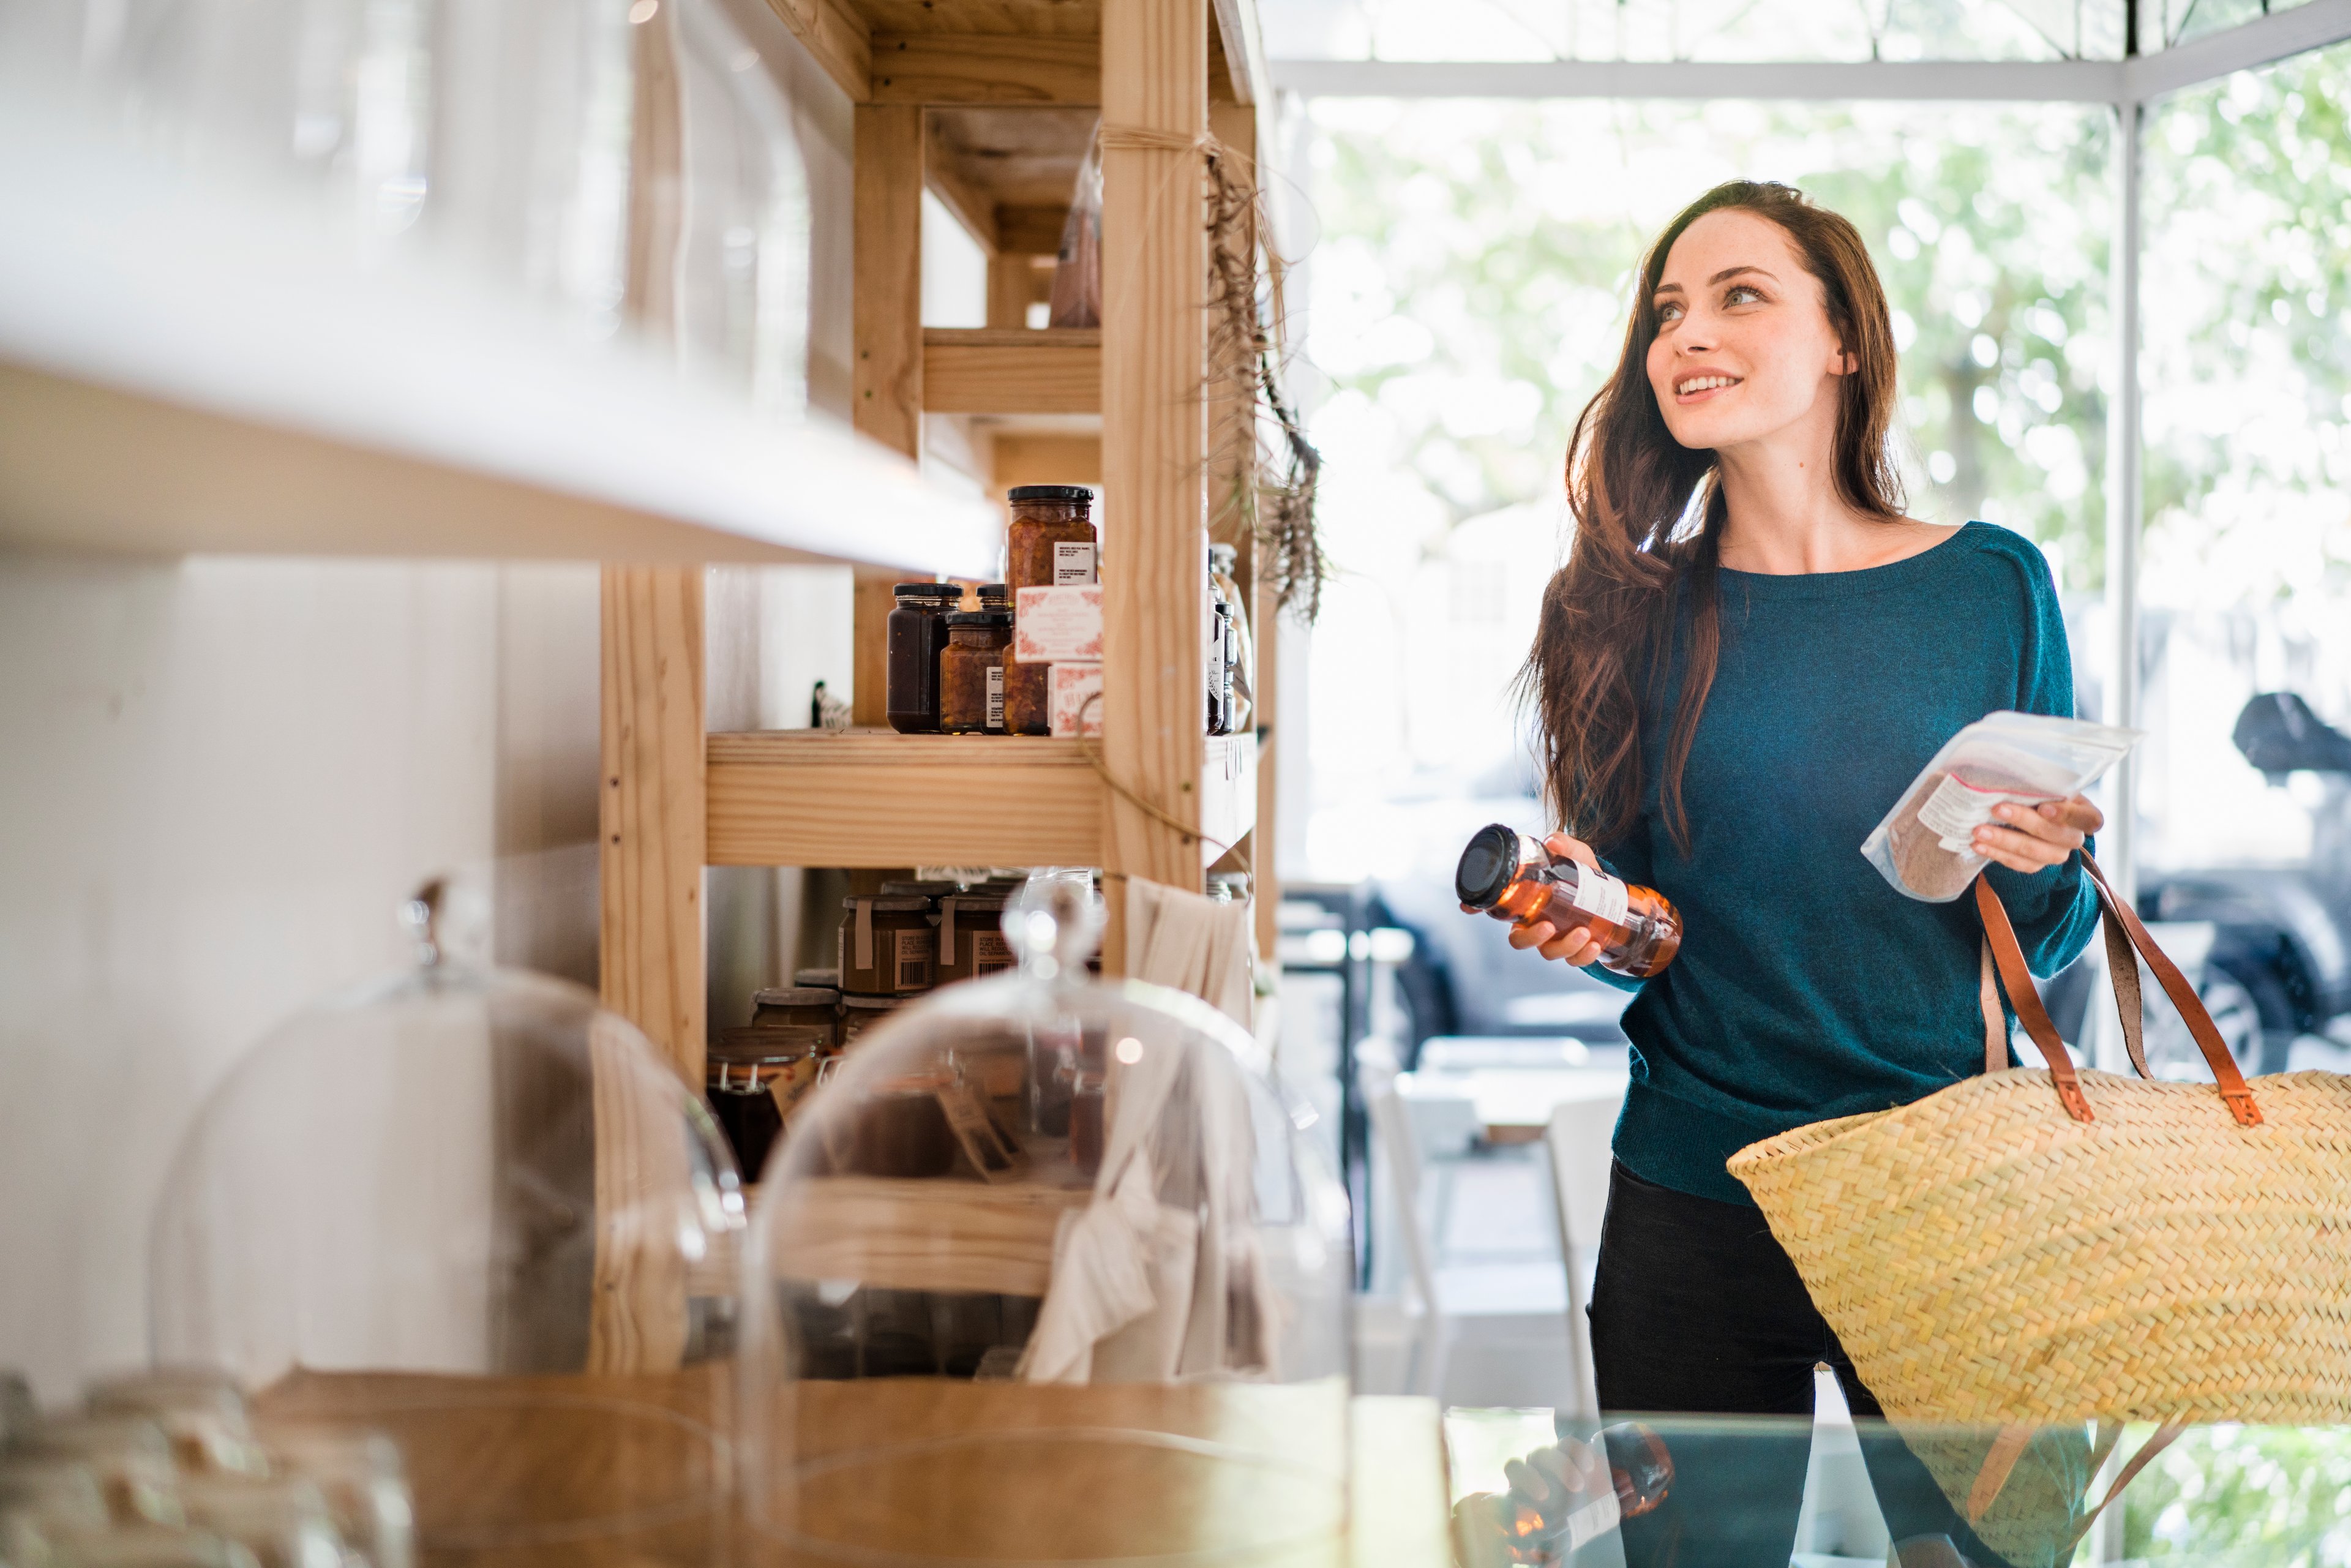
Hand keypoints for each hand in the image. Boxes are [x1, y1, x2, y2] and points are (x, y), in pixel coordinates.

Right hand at [1460, 832, 1607, 965]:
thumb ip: (1565, 845)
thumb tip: (1553, 842)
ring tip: (1585, 933)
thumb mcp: (1577, 855)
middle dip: (1531, 938)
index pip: (1496, 907)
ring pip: (1548, 953)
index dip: (1476, 908)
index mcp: (1526, 902)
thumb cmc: (1586, 874)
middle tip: (1548, 927)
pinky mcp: (1575, 950)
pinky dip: (1584, 956)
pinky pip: (1574, 960)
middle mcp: (1535, 924)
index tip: (1467, 907)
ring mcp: (1554, 940)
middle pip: (1519, 941)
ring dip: (1565, 947)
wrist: (1614, 893)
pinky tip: (1595, 945)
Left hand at [1972, 792, 2101, 873]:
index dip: (2068, 815)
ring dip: (2004, 840)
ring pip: (2034, 852)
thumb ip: (2039, 783)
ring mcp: (2056, 854)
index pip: (2089, 819)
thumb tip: (2008, 768)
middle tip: (1997, 809)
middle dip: (2024, 821)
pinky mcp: (2035, 865)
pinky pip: (2018, 864)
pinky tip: (1977, 845)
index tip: (2043, 807)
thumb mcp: (2047, 785)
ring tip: (1979, 831)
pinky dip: (1996, 853)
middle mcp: (2074, 837)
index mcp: (2085, 814)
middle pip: (2055, 834)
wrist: (2033, 816)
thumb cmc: (2041, 794)